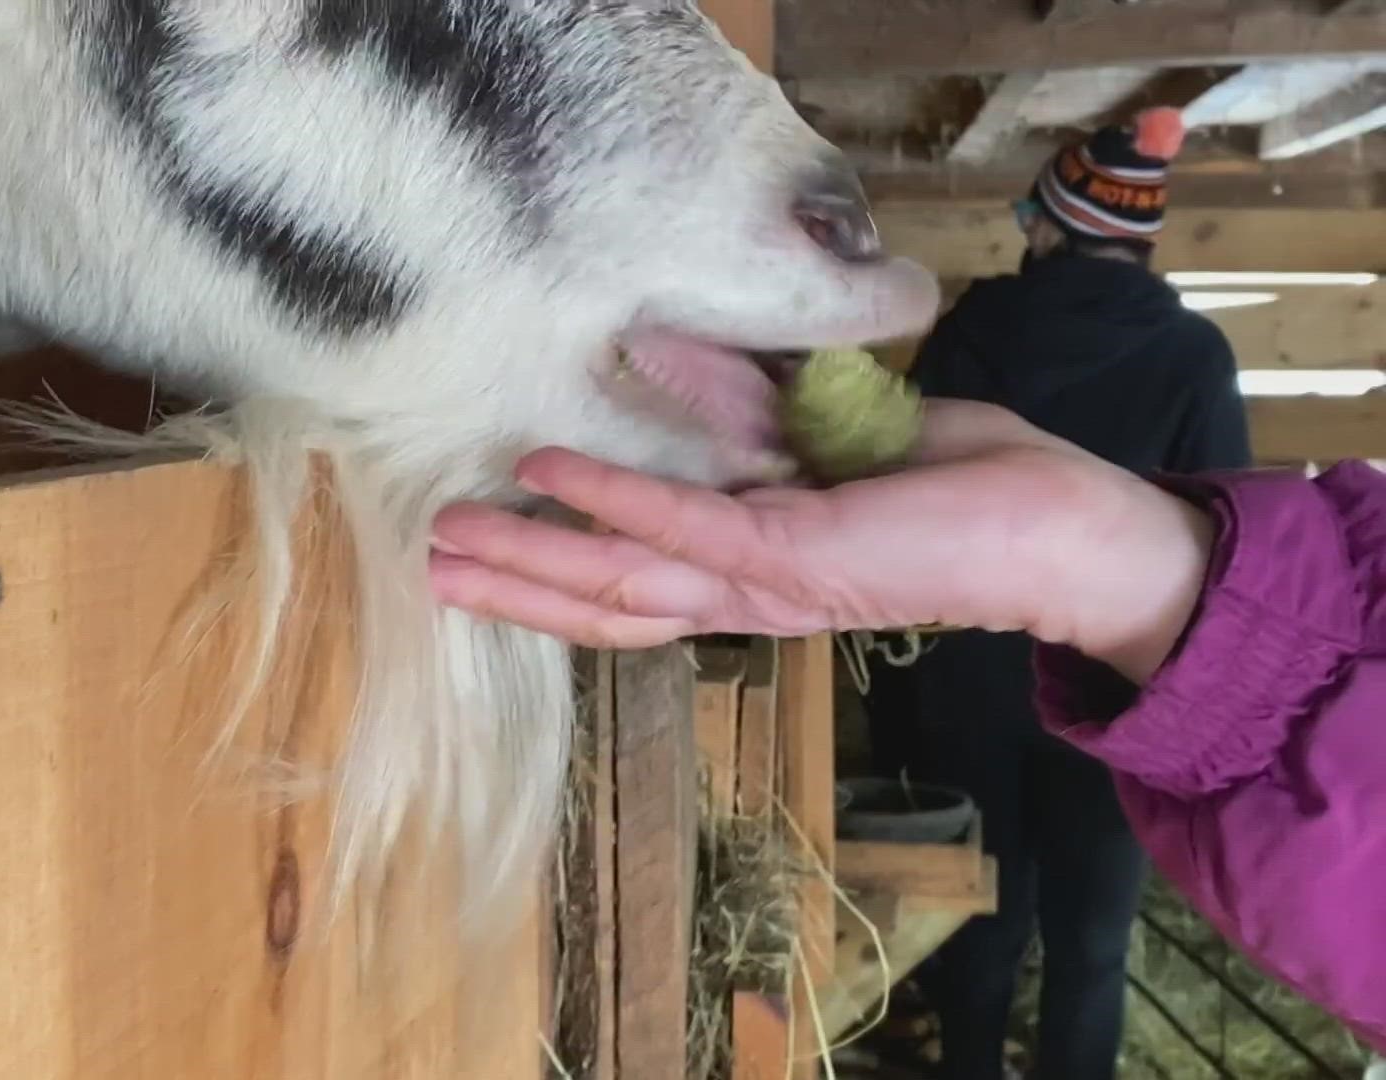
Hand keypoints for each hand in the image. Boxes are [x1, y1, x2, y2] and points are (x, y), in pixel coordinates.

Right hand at [428, 400, 1216, 683]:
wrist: (1057, 525)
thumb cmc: (950, 479)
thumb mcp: (818, 425)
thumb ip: (734, 401)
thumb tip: (651, 348)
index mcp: (746, 571)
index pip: (625, 582)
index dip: (542, 571)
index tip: (470, 551)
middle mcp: (742, 593)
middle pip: (603, 601)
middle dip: (511, 586)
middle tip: (426, 565)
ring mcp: (763, 581)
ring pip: (620, 581)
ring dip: (529, 560)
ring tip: (448, 542)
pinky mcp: (795, 552)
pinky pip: (684, 526)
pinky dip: (609, 497)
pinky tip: (543, 474)